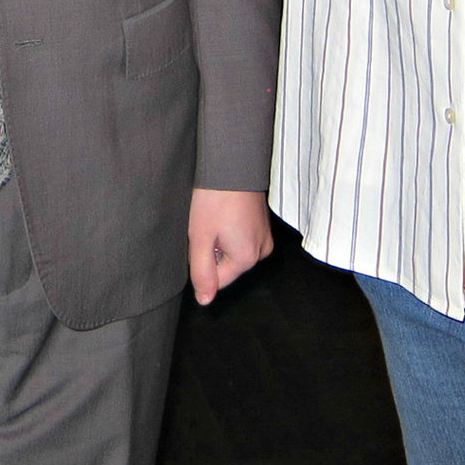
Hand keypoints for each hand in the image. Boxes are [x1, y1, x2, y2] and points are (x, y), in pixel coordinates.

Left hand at [187, 188, 273, 304]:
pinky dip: (229, 229)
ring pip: (233, 251)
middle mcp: (262, 251)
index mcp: (247, 258)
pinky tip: (223, 212)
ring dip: (220, 239)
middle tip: (207, 225)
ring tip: (216, 216)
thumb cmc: (215, 198)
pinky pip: (241, 238)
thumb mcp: (200, 238)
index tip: (201, 237)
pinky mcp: (263, 224)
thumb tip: (205, 300)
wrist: (232, 163)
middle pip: (226, 266)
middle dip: (212, 249)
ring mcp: (265, 236)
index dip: (201, 261)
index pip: (217, 280)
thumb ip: (202, 273)